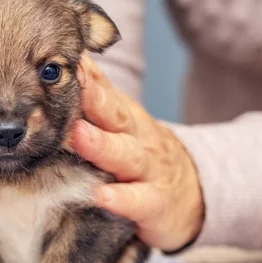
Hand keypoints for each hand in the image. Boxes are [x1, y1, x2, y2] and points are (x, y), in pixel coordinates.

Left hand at [72, 55, 204, 251]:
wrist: (195, 195)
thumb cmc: (144, 155)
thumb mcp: (124, 125)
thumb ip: (96, 102)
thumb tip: (67, 69)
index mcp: (125, 118)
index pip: (104, 91)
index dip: (87, 75)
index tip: (67, 59)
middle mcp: (138, 138)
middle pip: (116, 116)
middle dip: (94, 98)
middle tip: (73, 84)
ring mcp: (148, 171)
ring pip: (126, 155)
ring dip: (102, 145)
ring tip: (80, 135)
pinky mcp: (155, 204)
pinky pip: (138, 201)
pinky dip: (120, 199)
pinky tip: (101, 196)